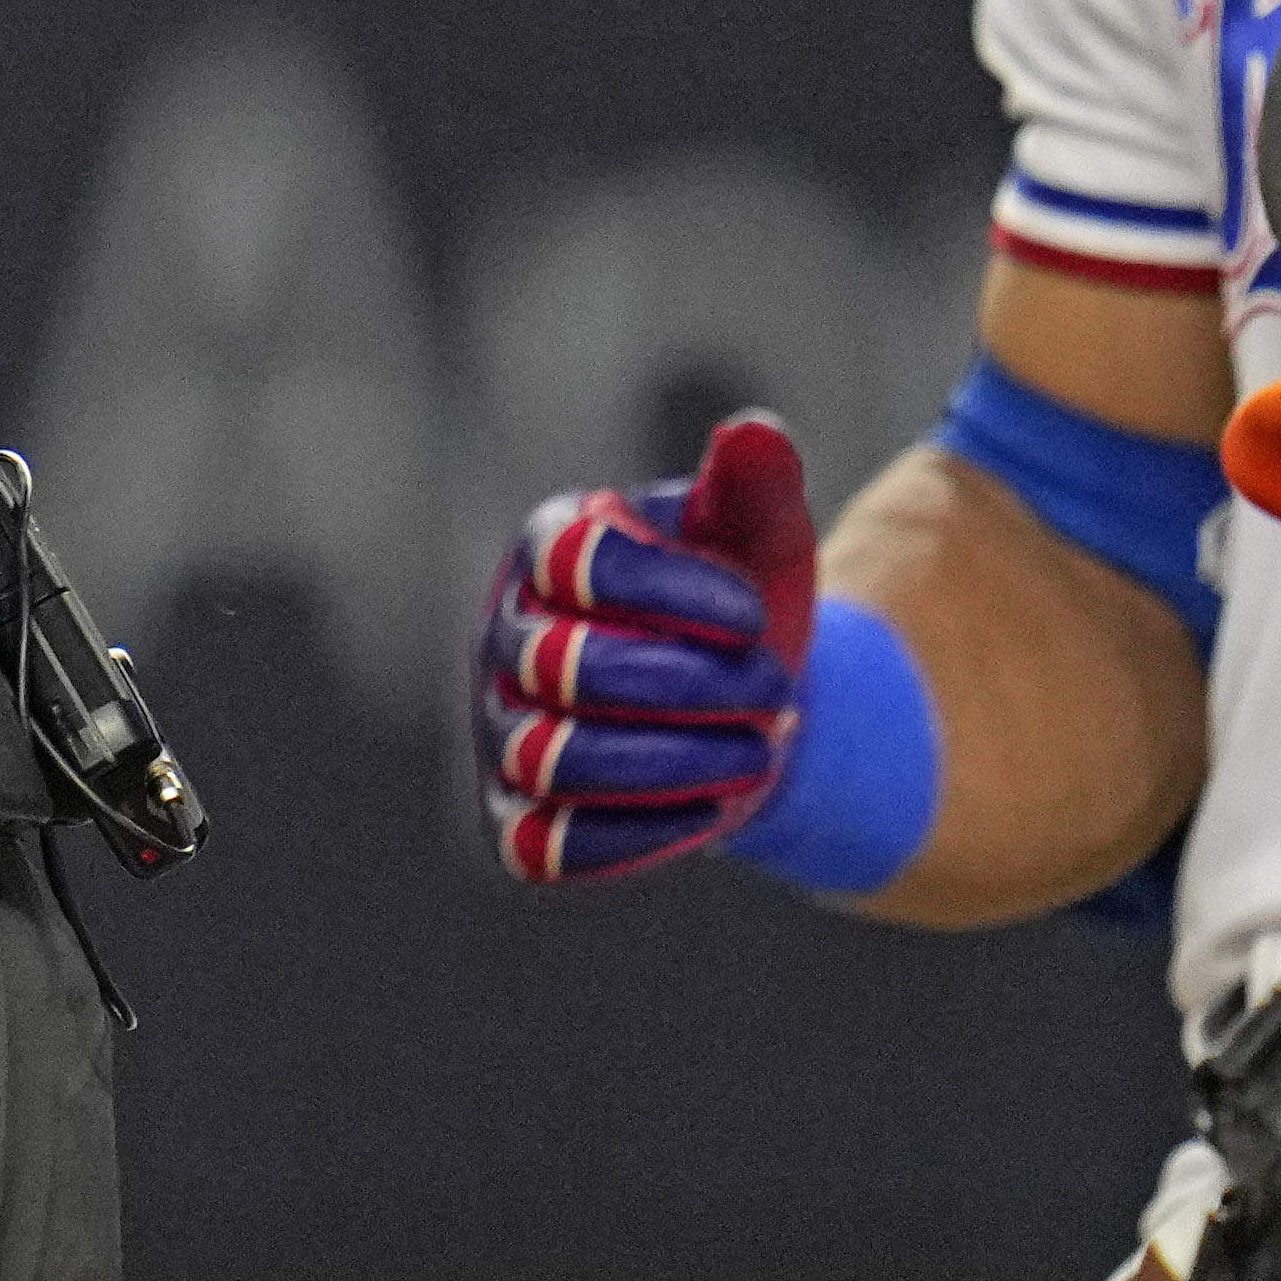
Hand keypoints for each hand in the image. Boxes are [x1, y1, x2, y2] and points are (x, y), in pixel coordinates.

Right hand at [477, 410, 814, 882]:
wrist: (732, 704)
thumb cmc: (734, 606)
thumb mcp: (757, 537)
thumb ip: (754, 483)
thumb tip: (753, 432)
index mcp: (548, 551)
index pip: (577, 562)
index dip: (672, 591)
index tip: (754, 615)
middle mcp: (505, 639)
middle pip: (568, 669)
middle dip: (689, 686)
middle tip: (778, 693)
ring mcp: (503, 733)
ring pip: (557, 760)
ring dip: (674, 763)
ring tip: (761, 754)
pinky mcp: (518, 821)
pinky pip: (544, 847)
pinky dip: (632, 838)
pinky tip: (716, 812)